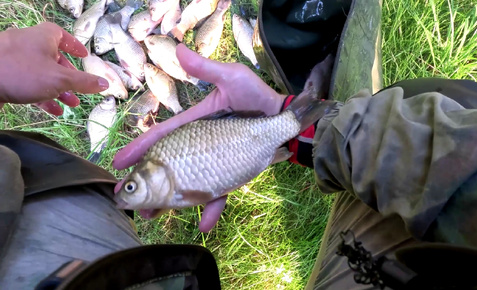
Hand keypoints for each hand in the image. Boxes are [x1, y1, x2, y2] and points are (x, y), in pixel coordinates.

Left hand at [0, 22, 108, 115]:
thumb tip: (105, 83)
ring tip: (71, 104)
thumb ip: (84, 82)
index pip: (62, 35)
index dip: (74, 46)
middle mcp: (28, 43)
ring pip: (41, 73)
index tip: (84, 57)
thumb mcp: (60, 79)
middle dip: (68, 76)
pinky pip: (28, 83)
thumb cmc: (23, 72)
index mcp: (43, 36)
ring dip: (58, 89)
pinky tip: (53, 110)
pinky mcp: (4, 74)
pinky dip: (42, 94)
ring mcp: (13, 59)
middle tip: (79, 89)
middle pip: (53, 58)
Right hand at [113, 43, 286, 231]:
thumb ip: (206, 68)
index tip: (119, 162)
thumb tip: (177, 49)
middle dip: (148, 182)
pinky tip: (204, 224)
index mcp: (196, 124)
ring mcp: (214, 162)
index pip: (164, 137)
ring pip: (187, 184)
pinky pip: (219, 194)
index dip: (141, 148)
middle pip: (169, 166)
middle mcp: (200, 145)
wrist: (284, 119)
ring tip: (152, 215)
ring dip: (170, 201)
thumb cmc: (258, 96)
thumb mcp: (232, 78)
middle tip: (128, 200)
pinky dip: (212, 209)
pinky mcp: (230, 173)